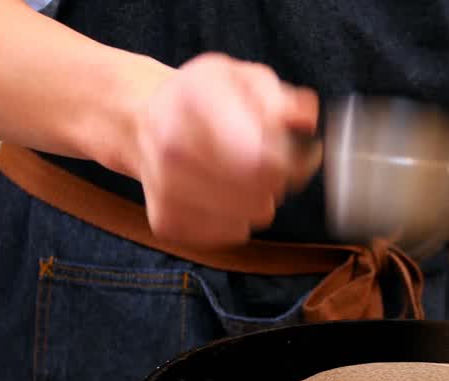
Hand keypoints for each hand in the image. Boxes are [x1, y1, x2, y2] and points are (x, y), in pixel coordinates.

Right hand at [126, 53, 319, 249]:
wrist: (145, 123)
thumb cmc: (204, 101)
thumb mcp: (242, 78)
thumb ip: (278, 98)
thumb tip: (304, 121)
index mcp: (196, 100)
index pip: (262, 156)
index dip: (289, 161)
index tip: (289, 153)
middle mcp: (172, 146)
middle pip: (261, 190)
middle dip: (277, 180)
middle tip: (266, 162)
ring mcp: (165, 188)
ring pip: (251, 217)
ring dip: (259, 200)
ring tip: (242, 176)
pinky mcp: (167, 223)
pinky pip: (232, 234)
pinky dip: (238, 219)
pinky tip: (223, 194)